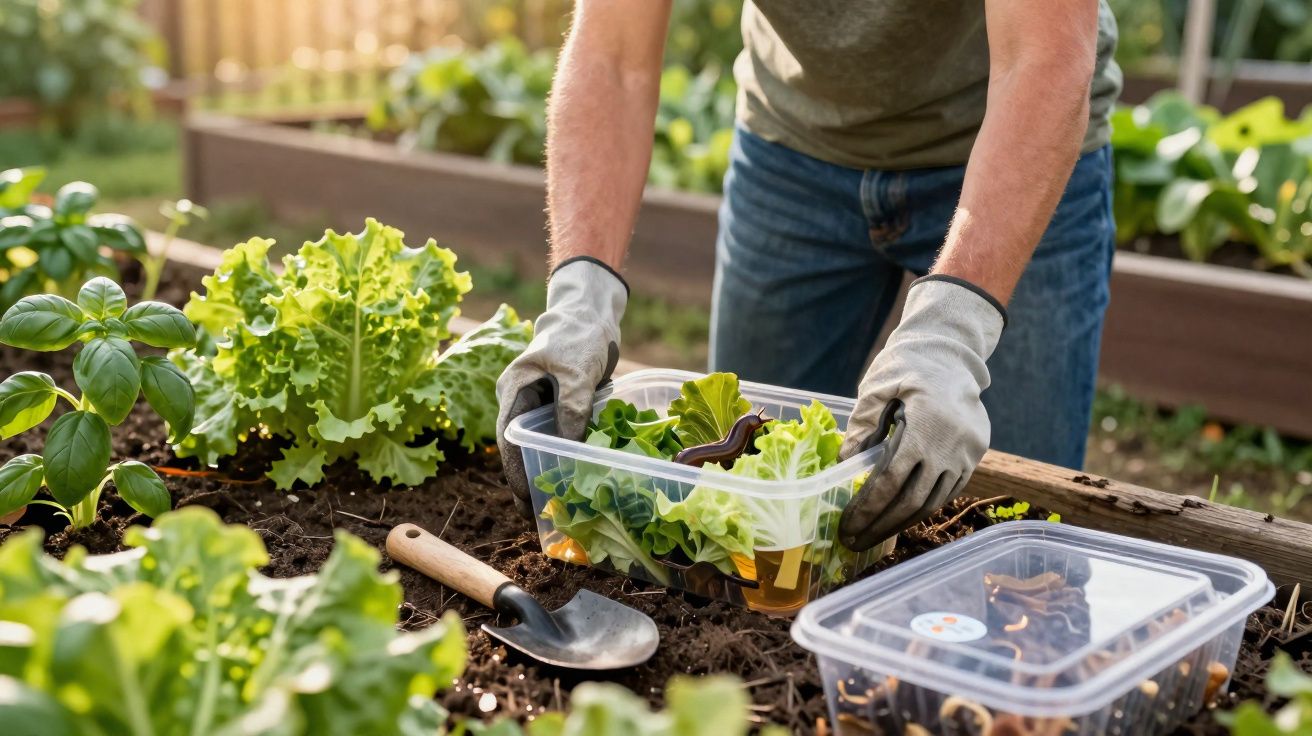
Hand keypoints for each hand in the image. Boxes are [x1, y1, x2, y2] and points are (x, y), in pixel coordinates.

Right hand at [496, 258, 626, 512]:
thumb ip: (571, 409)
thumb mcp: (576, 373)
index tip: (523, 499)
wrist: (591, 312)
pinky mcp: (560, 404)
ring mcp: (540, 402)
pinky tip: (574, 477)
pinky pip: (558, 435)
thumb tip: (569, 453)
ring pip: (538, 443)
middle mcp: (522, 398)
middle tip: (538, 514)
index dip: (513, 470)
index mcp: (514, 389)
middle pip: (518, 446)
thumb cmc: (579, 334)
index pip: (506, 438)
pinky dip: (564, 455)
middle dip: (526, 479)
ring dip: (545, 470)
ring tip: (556, 504)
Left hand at [838, 276, 1005, 550]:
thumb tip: (844, 465)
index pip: (891, 480)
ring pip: (932, 501)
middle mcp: (950, 446)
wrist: (952, 353)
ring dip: (901, 523)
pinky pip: (947, 492)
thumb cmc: (908, 365)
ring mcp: (966, 454)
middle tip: (854, 543)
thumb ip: (861, 425)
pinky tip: (899, 517)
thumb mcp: (878, 387)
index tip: (846, 526)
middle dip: (880, 525)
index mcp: (924, 426)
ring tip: (873, 536)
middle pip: (911, 500)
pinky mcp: (974, 456)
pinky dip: (922, 507)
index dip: (867, 508)